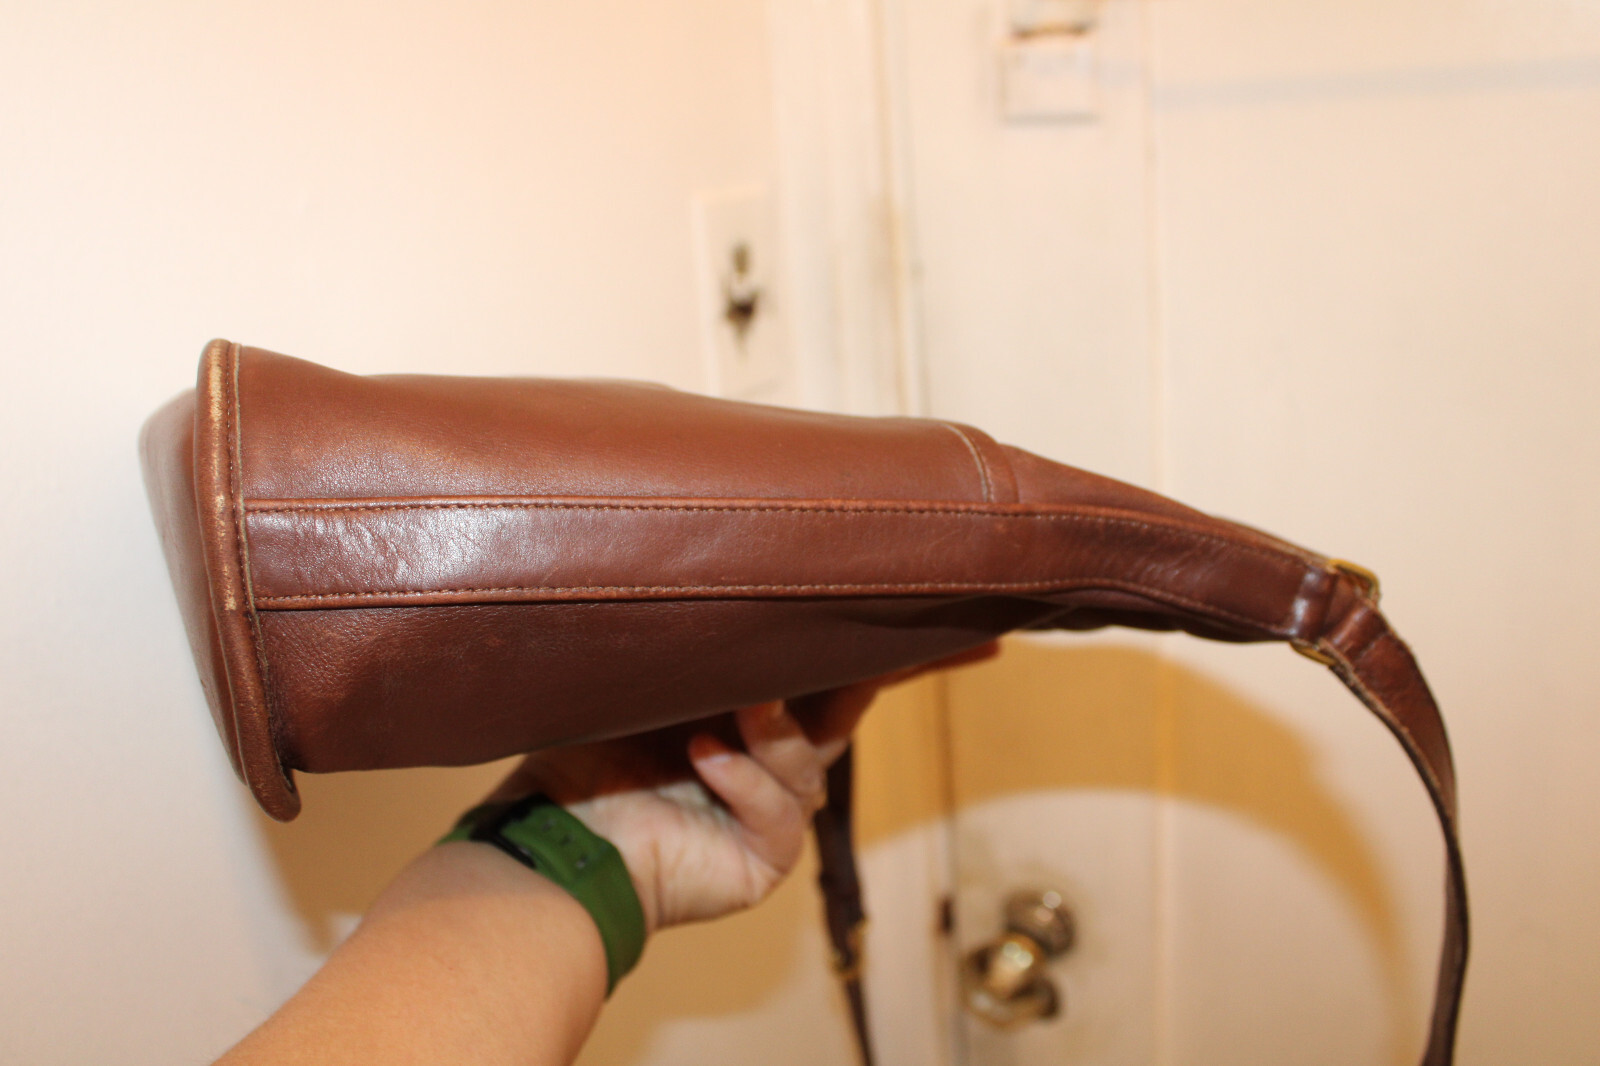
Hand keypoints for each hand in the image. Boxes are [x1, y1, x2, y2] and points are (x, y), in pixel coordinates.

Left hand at [483, 642, 1000, 933]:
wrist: (553, 834)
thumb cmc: (587, 746)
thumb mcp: (656, 673)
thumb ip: (713, 636)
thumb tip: (754, 559)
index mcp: (750, 704)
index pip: (833, 669)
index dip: (900, 648)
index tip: (971, 623)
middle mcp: (770, 754)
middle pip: (851, 706)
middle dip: (884, 672)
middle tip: (925, 636)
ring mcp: (772, 809)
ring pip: (809, 757)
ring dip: (772, 732)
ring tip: (732, 712)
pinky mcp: (765, 856)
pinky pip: (779, 809)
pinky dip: (742, 778)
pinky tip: (704, 757)